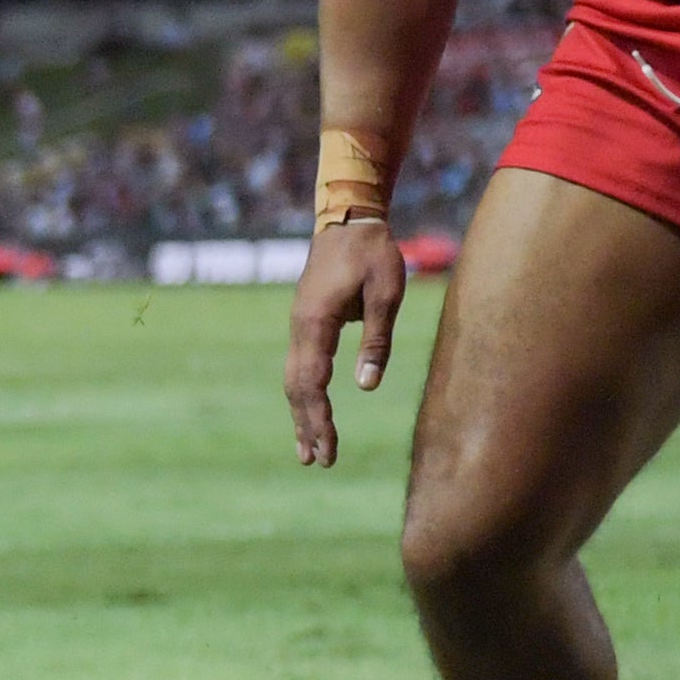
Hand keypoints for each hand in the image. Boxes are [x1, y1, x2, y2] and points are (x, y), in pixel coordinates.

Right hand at [284, 216, 406, 469]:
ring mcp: (299, 325)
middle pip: (297, 388)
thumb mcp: (386, 294)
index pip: (312, 382)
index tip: (328, 448)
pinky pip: (299, 367)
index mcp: (316, 322)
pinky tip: (309, 413)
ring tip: (308, 452)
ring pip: (293, 380)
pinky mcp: (305, 323)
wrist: (349, 217)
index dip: (319, 418)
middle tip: (319, 462)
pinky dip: (302, 395)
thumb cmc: (373, 253)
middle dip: (308, 426)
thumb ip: (376, 340)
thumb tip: (366, 387)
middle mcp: (300, 328)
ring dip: (301, 416)